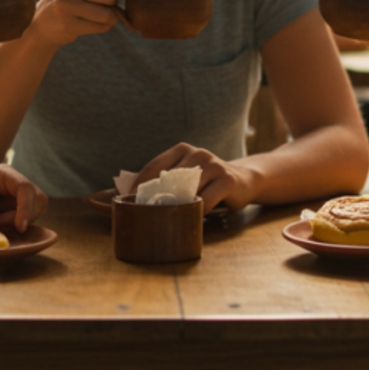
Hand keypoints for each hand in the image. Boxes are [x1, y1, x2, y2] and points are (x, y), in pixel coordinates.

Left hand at [0, 163, 48, 231]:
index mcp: (3, 174)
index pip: (26, 188)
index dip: (26, 208)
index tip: (19, 227)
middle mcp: (13, 183)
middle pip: (37, 198)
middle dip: (25, 215)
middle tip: (1, 225)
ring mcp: (15, 196)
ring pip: (35, 209)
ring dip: (20, 221)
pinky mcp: (13, 208)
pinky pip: (26, 218)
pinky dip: (17, 225)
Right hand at [25, 0, 126, 49]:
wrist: (42, 23)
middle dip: (111, 0)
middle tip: (99, 1)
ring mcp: (65, 5)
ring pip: (108, 13)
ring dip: (109, 16)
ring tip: (95, 12)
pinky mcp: (68, 25)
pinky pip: (102, 27)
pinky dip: (102, 26)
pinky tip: (90, 22)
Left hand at [134, 143, 255, 211]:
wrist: (244, 180)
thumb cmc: (206, 182)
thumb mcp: (185, 175)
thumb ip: (163, 181)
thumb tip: (124, 198)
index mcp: (182, 149)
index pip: (154, 167)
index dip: (139, 186)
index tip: (128, 202)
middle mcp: (198, 153)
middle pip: (169, 179)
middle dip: (156, 199)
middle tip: (146, 216)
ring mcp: (214, 165)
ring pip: (187, 190)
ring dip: (176, 207)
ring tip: (167, 220)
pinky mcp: (227, 180)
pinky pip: (206, 201)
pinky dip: (196, 213)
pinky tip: (192, 219)